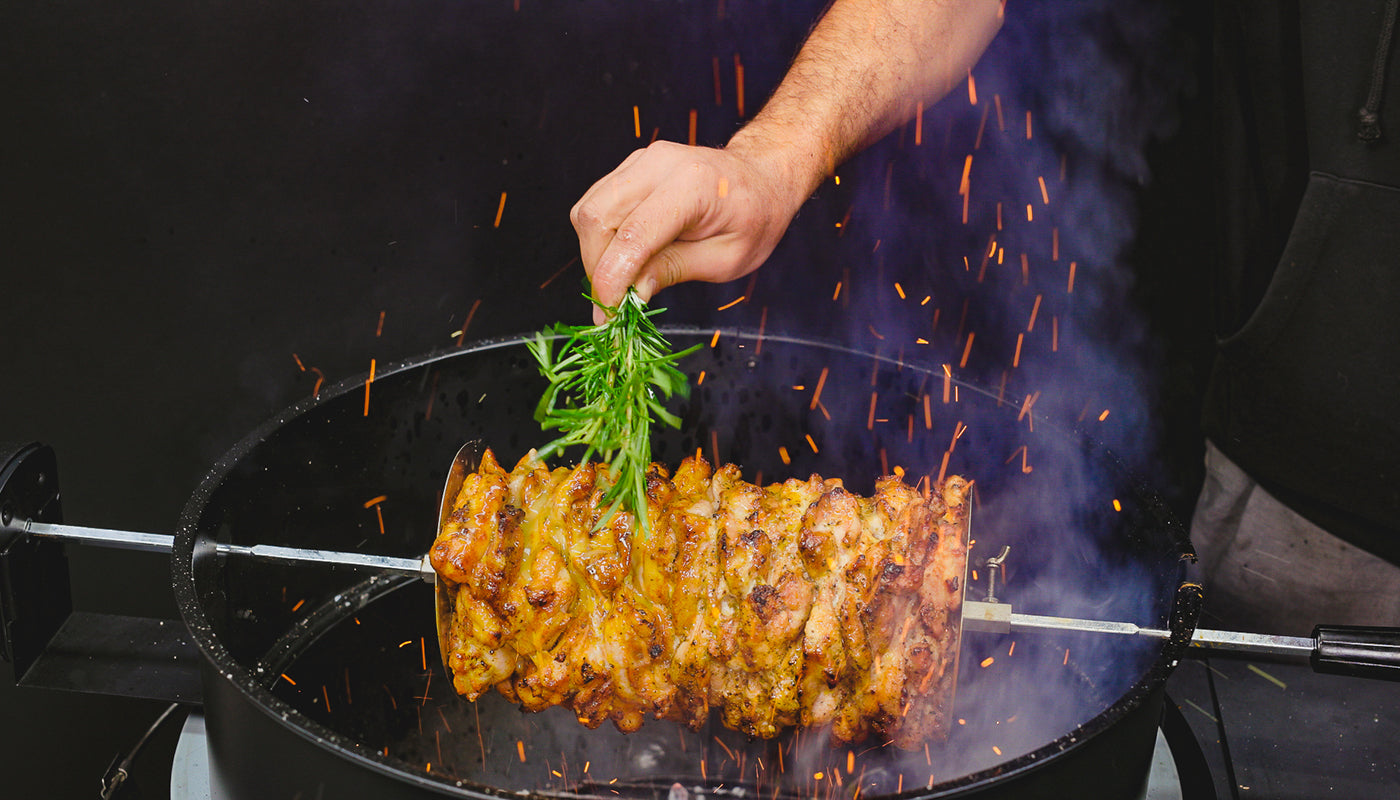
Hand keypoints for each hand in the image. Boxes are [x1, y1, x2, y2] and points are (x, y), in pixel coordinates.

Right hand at [571, 139, 807, 323]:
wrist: (761, 179)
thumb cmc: (753, 219)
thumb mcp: (726, 259)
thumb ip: (675, 270)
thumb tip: (631, 292)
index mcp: (693, 185)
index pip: (633, 235)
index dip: (611, 279)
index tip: (608, 314)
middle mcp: (660, 164)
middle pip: (596, 217)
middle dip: (596, 267)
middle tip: (613, 304)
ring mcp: (642, 160)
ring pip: (588, 210)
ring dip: (594, 253)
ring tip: (621, 280)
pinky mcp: (631, 167)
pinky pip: (596, 203)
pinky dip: (600, 237)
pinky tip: (624, 256)